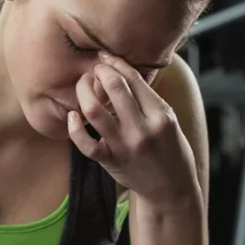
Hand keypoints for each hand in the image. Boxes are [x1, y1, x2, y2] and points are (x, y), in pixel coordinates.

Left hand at [67, 53, 198, 205]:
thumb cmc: (170, 149)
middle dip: (100, 72)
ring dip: (84, 92)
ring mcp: (125, 146)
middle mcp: (143, 128)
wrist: (171, 188)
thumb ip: (148, 99)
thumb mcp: (169, 120)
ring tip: (83, 87)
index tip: (105, 56)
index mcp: (161, 114)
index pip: (134, 79)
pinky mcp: (111, 161)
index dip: (116, 63)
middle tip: (94, 69)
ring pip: (95, 111)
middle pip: (114, 88)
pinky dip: (74, 128)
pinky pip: (86, 144)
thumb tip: (123, 70)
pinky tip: (72, 116)